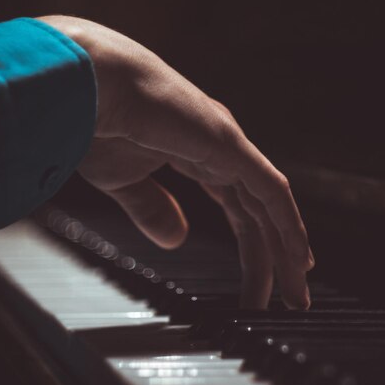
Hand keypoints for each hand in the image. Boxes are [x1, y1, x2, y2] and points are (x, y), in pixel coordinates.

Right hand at [38, 15, 314, 308]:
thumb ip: (153, 209)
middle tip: (287, 299)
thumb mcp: (125, 182)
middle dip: (273, 257)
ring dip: (285, 252)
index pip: (238, 206)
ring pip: (271, 208)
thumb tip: (177, 239)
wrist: (87, 85)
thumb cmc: (96, 123)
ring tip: (295, 295)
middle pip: (259, 213)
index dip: (254, 242)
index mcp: (198, 155)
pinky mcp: (229, 144)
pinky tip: (298, 258)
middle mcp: (222, 149)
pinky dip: (288, 226)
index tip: (262, 276)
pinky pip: (271, 192)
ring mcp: (228, 145)